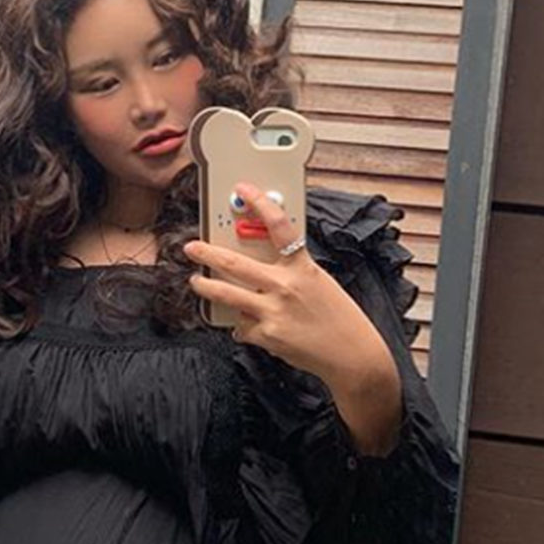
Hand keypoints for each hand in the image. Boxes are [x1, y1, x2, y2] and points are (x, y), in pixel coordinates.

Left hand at [183, 180, 394, 390]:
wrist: (351, 354)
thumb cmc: (338, 318)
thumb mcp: (319, 282)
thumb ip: (290, 272)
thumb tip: (259, 269)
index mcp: (302, 267)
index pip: (280, 227)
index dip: (260, 204)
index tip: (244, 189)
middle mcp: (285, 286)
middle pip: (235, 264)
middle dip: (207, 254)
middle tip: (192, 247)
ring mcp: (273, 311)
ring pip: (226, 294)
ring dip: (205, 287)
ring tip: (196, 282)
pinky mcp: (266, 335)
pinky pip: (242, 326)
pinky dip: (243, 326)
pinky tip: (252, 327)